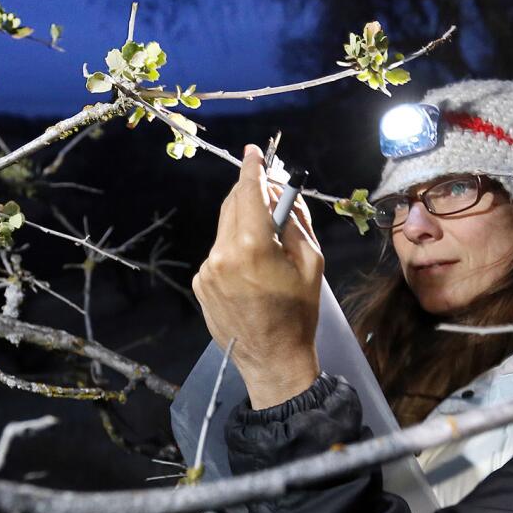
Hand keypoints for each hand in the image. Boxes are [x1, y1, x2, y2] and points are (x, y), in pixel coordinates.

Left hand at [192, 144, 322, 408]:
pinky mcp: (200, 284)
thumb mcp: (311, 262)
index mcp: (252, 246)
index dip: (253, 168)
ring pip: (226, 231)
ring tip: (267, 250)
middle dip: (250, 195)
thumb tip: (282, 192)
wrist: (273, 360)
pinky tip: (252, 273)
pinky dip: (235, 251)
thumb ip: (294, 221)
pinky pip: (219, 254)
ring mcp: (207, 270)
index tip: (254, 151)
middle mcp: (223, 254)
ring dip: (244, 227)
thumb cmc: (299, 312)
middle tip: (271, 194)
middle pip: (232, 206)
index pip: (248, 192)